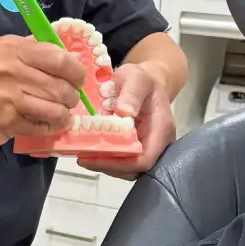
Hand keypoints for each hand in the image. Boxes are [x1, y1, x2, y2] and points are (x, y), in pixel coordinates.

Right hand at [0, 36, 87, 145]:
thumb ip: (28, 49)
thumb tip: (63, 55)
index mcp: (12, 51)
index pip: (59, 59)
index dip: (77, 71)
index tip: (78, 77)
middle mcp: (13, 74)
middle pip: (61, 88)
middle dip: (72, 96)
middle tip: (70, 98)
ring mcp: (10, 102)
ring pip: (55, 111)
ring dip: (64, 114)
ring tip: (62, 113)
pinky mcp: (6, 125)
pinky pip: (40, 128)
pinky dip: (49, 127)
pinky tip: (47, 123)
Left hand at [78, 62, 176, 178]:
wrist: (144, 82)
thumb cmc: (142, 79)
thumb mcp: (137, 78)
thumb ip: (132, 93)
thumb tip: (124, 112)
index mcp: (162, 129)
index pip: (145, 159)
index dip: (120, 163)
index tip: (95, 156)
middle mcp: (157, 144)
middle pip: (135, 168)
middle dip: (108, 165)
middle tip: (83, 157)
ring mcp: (146, 148)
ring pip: (127, 168)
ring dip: (105, 164)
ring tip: (83, 155)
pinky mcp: (135, 148)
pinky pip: (122, 160)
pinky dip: (105, 158)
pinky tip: (89, 149)